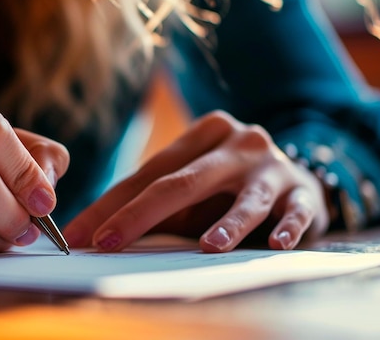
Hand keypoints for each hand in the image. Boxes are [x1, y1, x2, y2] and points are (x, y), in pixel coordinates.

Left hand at [64, 111, 328, 252]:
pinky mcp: (302, 191)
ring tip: (207, 245)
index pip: (147, 173)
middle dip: (138, 215)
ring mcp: (271, 166)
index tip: (77, 235)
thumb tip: (104, 235)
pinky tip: (275, 241)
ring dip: (226, 223)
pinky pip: (294, 211)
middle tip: (106, 243)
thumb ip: (160, 204)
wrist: (299, 175)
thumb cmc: (230, 186)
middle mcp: (235, 143)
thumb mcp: (195, 185)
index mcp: (202, 134)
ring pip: (244, 197)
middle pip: (182, 181)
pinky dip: (286, 227)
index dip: (110, 206)